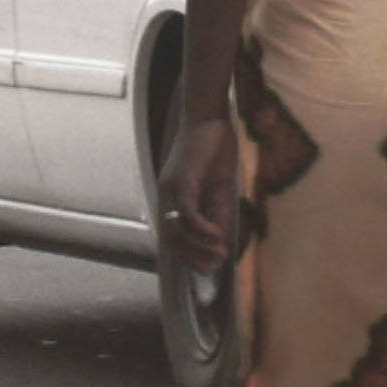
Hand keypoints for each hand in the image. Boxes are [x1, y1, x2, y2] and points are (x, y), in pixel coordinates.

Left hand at [157, 113, 237, 274]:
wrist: (210, 117)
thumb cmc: (215, 149)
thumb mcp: (220, 189)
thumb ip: (218, 214)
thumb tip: (219, 242)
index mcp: (173, 202)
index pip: (173, 239)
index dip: (189, 258)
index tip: (209, 269)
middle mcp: (166, 199)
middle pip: (170, 241)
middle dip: (192, 259)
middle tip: (215, 267)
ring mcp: (171, 190)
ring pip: (176, 231)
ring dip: (197, 248)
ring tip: (219, 254)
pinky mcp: (181, 181)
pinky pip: (187, 213)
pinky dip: (201, 229)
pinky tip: (217, 235)